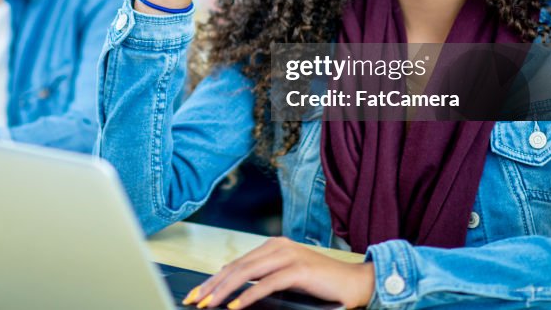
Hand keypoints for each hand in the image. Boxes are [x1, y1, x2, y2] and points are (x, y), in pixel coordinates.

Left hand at [182, 237, 374, 308]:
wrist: (355, 282)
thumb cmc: (321, 283)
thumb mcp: (287, 277)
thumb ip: (264, 278)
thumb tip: (234, 291)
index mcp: (272, 246)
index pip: (235, 264)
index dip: (213, 279)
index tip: (197, 293)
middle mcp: (277, 247)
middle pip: (236, 267)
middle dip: (212, 285)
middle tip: (195, 300)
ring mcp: (288, 256)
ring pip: (246, 273)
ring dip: (224, 291)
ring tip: (209, 304)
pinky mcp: (298, 270)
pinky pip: (267, 283)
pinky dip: (248, 296)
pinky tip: (235, 306)